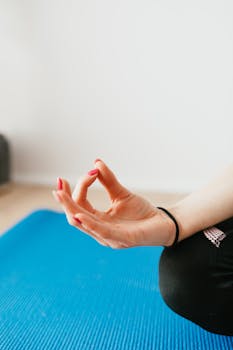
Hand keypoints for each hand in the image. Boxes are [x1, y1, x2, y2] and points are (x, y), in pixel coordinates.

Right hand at [53, 159, 174, 247]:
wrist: (163, 223)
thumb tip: (96, 162)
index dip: (80, 187)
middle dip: (65, 200)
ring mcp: (109, 237)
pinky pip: (102, 233)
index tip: (91, 171)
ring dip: (71, 209)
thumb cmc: (141, 212)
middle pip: (74, 216)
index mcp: (98, 220)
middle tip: (58, 184)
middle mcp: (99, 230)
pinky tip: (80, 214)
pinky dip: (89, 224)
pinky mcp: (123, 240)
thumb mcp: (122, 194)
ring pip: (83, 224)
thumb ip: (109, 180)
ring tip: (61, 194)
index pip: (80, 204)